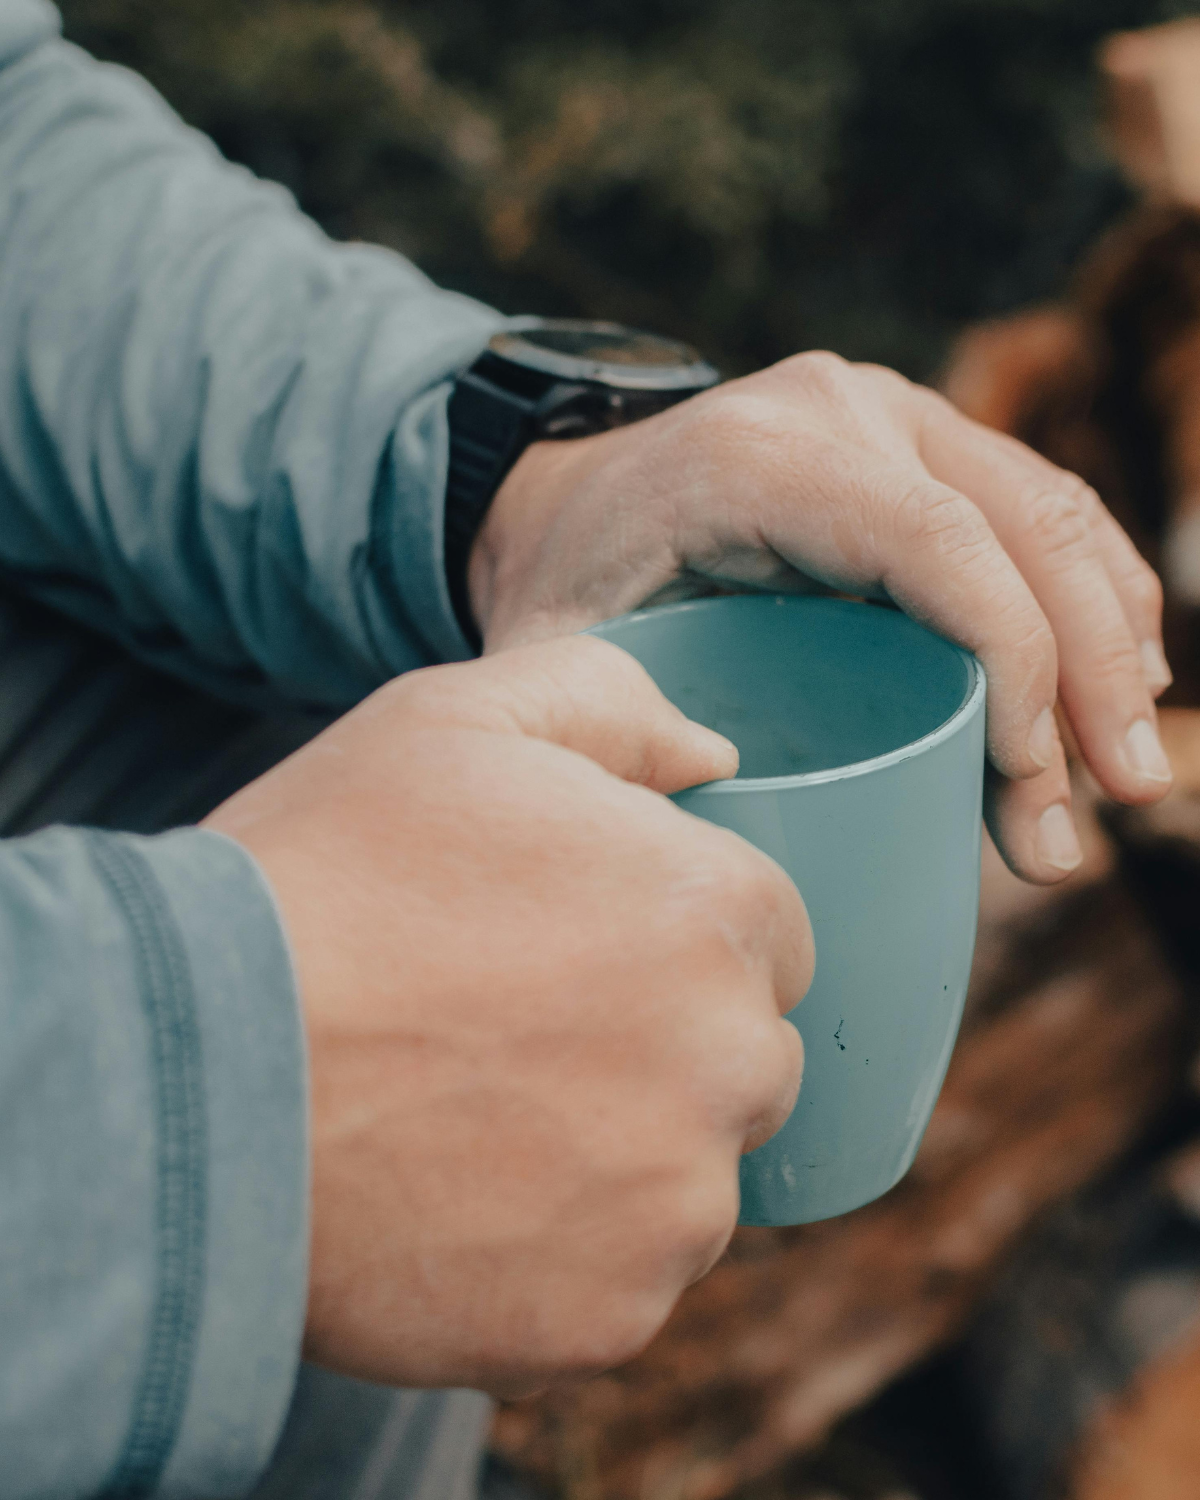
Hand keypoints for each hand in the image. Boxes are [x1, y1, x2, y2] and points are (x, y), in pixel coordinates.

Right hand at [204, 636, 810, 1394]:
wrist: (190, 1072)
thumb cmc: (322, 878)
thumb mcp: (457, 723)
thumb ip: (611, 706)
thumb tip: (712, 757)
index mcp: (714, 910)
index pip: (767, 936)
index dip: (672, 937)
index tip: (580, 953)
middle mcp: (731, 1061)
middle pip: (741, 1064)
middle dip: (660, 1050)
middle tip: (514, 1039)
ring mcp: (675, 1205)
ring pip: (686, 1183)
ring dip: (614, 1163)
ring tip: (470, 1127)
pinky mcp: (607, 1321)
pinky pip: (618, 1287)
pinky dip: (557, 1263)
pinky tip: (455, 1210)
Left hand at [470, 352, 1173, 884]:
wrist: (562, 496)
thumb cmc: (566, 585)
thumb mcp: (563, 658)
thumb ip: (630, 738)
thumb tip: (752, 863)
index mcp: (760, 454)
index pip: (934, 544)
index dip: (1014, 662)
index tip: (1031, 783)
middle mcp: (844, 411)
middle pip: (1021, 528)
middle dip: (1084, 677)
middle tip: (1111, 804)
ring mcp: (893, 415)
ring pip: (1051, 513)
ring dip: (1108, 643)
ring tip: (1123, 774)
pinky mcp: (920, 443)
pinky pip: (1037, 508)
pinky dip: (1092, 595)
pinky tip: (1120, 682)